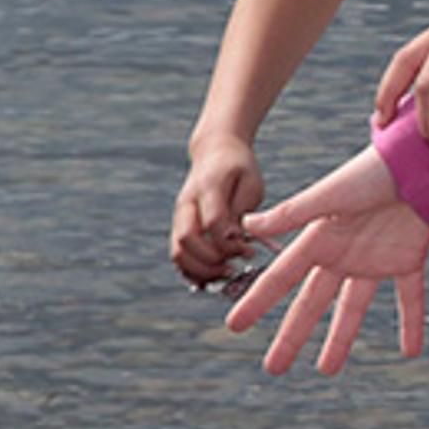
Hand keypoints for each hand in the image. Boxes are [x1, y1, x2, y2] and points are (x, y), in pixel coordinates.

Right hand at [174, 136, 264, 284]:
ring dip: (202, 271)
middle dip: (213, 261)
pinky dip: (194, 273)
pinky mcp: (178, 229)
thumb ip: (243, 211)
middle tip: (236, 266)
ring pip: (178, 254)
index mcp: (207, 187)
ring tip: (226, 273)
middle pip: (187, 241)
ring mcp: (178, 218)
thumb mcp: (250, 183)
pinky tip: (214, 276)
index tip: (250, 250)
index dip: (231, 243)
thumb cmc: (238, 169)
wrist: (214, 153)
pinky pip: (178, 258)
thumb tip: (234, 240)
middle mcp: (186, 204)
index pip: (213, 222)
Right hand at [224, 148, 428, 373]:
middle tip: (273, 368)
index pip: (280, 278)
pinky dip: (411, 324)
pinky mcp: (407, 260)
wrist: (421, 163)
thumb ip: (291, 214)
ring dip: (340, 340)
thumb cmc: (371, 172)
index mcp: (318, 239)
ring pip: (353, 309)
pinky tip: (411, 351)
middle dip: (291, 336)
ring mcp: (373, 260)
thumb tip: (245, 225)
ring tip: (326, 370)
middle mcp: (341, 255)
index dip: (256, 303)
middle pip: (311, 304)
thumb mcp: (327, 196)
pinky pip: (409, 297)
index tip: (234, 325)